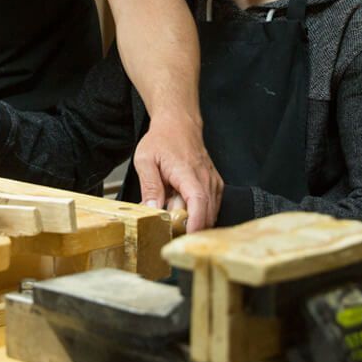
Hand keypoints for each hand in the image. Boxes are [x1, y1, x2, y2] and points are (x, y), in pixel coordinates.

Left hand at [132, 116, 222, 230]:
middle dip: (189, 226)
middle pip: (206, 213)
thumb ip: (150, 186)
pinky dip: (199, 213)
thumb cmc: (162, 140)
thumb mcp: (145, 160)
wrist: (179, 125)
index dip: (195, 223)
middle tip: (169, 225)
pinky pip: (211, 207)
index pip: (198, 202)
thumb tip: (152, 210)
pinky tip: (183, 207)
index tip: (187, 237)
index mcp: (187, 172)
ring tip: (174, 209)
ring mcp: (213, 183)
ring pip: (210, 213)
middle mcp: (206, 178)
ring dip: (194, 219)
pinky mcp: (215, 186)